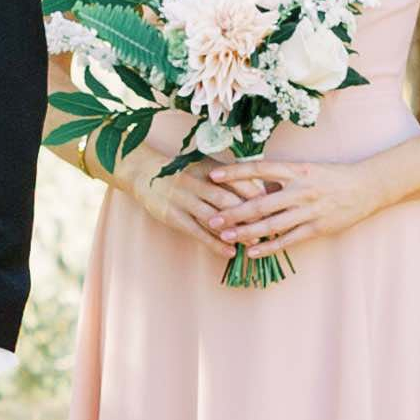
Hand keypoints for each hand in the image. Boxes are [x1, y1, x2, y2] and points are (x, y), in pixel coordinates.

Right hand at [138, 161, 272, 249]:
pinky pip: (197, 232)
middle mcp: (196, 181)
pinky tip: (230, 252)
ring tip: (255, 242)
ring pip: (214, 217)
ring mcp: (183, 199)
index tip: (276, 205)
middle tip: (270, 227)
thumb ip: (231, 177)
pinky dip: (215, 243)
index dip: (258, 193)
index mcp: (208, 168)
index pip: (238, 180)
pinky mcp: (173, 216)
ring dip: (235, 231)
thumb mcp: (206, 167)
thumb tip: (263, 189)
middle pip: (228, 199)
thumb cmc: (183, 171)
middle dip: (250, 215)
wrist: (144, 173)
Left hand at [195, 156, 393, 261]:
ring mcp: (308, 210)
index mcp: (295, 169)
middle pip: (261, 202)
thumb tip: (251, 183)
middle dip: (234, 212)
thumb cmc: (331, 176)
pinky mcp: (317, 228)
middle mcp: (300, 189)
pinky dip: (269, 247)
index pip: (259, 169)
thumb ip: (281, 177)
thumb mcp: (306, 169)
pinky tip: (253, 252)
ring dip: (247, 232)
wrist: (365, 187)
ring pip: (272, 224)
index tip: (212, 175)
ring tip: (227, 236)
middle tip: (213, 218)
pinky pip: (288, 239)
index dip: (235, 172)